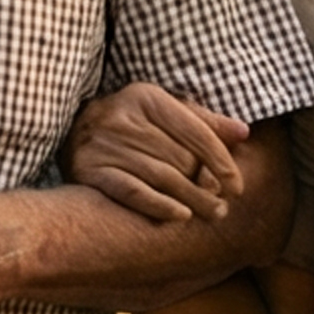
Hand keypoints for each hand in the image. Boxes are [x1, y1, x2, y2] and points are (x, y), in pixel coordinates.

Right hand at [63, 84, 249, 223]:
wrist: (69, 132)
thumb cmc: (131, 124)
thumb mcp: (164, 112)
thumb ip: (204, 122)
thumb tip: (243, 133)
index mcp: (146, 97)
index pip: (195, 132)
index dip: (221, 161)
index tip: (237, 186)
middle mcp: (123, 118)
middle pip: (180, 158)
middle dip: (205, 184)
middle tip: (222, 204)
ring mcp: (104, 145)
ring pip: (161, 177)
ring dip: (192, 199)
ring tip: (212, 213)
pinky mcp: (89, 171)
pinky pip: (132, 191)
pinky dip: (159, 205)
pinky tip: (180, 216)